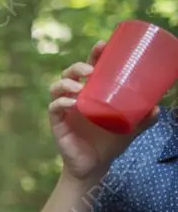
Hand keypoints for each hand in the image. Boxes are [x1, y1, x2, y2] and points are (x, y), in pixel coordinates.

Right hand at [48, 40, 158, 181]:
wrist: (94, 165)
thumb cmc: (109, 143)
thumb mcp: (130, 129)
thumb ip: (144, 119)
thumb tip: (157, 107)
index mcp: (92, 93)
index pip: (89, 68)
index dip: (93, 55)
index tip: (102, 45)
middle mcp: (76, 97)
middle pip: (70, 74)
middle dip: (77, 66)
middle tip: (91, 69)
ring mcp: (65, 109)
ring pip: (57, 87)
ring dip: (66, 83)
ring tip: (79, 87)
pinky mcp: (57, 123)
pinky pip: (54, 108)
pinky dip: (61, 103)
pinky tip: (71, 103)